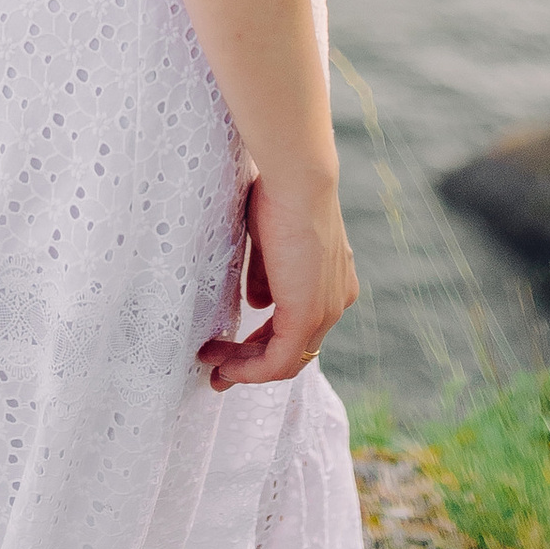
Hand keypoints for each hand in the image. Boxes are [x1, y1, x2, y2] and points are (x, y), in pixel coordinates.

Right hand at [200, 162, 356, 392]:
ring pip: (284, 360)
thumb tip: (257, 302)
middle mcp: (336, 302)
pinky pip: (278, 362)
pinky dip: (250, 370)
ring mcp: (325, 312)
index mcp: (333, 282)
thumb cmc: (279, 193)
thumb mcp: (270, 241)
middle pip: (292, 349)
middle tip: (218, 369)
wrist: (297, 178)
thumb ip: (266, 276)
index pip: (298, 326)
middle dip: (251, 362)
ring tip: (212, 365)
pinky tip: (225, 366)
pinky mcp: (306, 316)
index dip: (263, 340)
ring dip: (245, 367)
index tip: (231, 346)